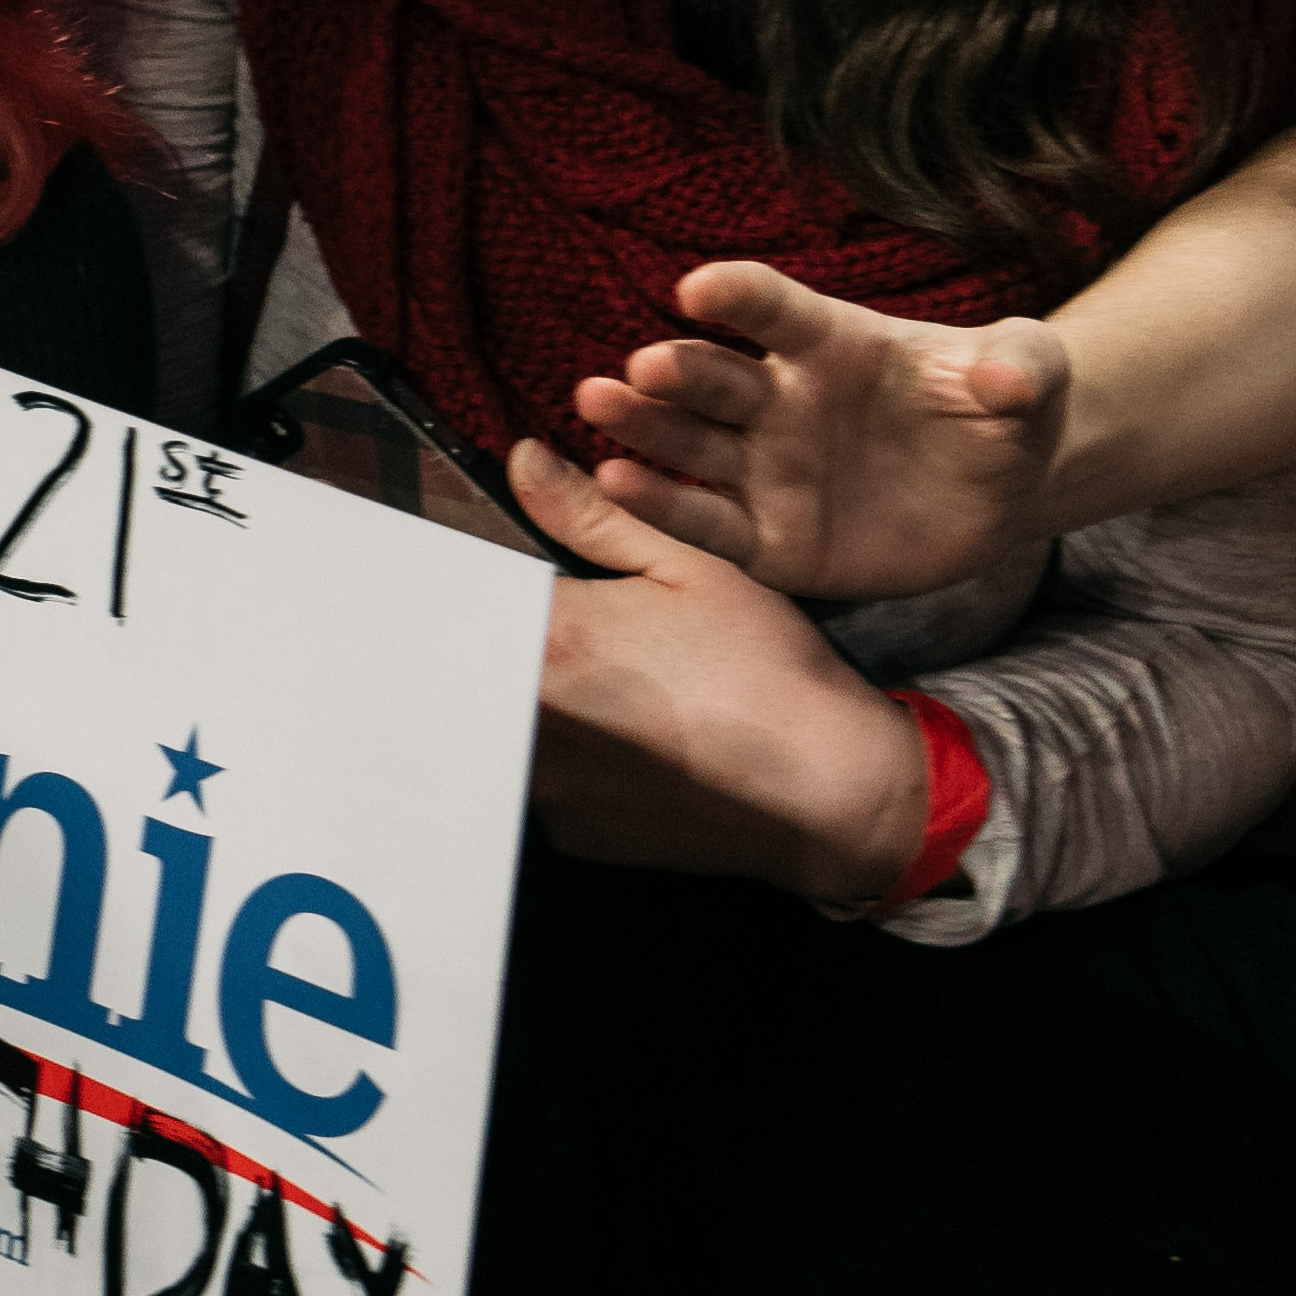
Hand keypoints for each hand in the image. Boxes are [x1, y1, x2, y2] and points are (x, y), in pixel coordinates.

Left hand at [502, 439, 938, 899]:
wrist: (829, 786)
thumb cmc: (766, 667)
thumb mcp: (687, 568)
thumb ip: (590, 516)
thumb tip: (524, 461)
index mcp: (548, 637)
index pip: (465, 601)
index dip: (477, 592)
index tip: (490, 590)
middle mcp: (530, 719)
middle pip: (469, 672)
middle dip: (494, 650)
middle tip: (558, 646)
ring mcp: (545, 787)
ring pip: (500, 733)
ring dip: (526, 710)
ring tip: (603, 700)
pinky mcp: (570, 834)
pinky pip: (542, 790)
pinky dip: (565, 768)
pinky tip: (622, 755)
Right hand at [563, 257, 1072, 600]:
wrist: (996, 493)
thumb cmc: (1001, 413)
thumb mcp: (1032, 376)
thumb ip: (1023, 365)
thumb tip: (1010, 376)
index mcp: (832, 343)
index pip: (776, 310)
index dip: (740, 297)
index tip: (699, 288)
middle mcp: (782, 401)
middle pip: (716, 379)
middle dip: (675, 371)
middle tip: (640, 369)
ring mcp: (768, 469)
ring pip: (691, 444)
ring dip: (643, 426)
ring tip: (599, 407)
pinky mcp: (769, 539)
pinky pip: (708, 523)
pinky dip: (662, 504)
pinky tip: (619, 483)